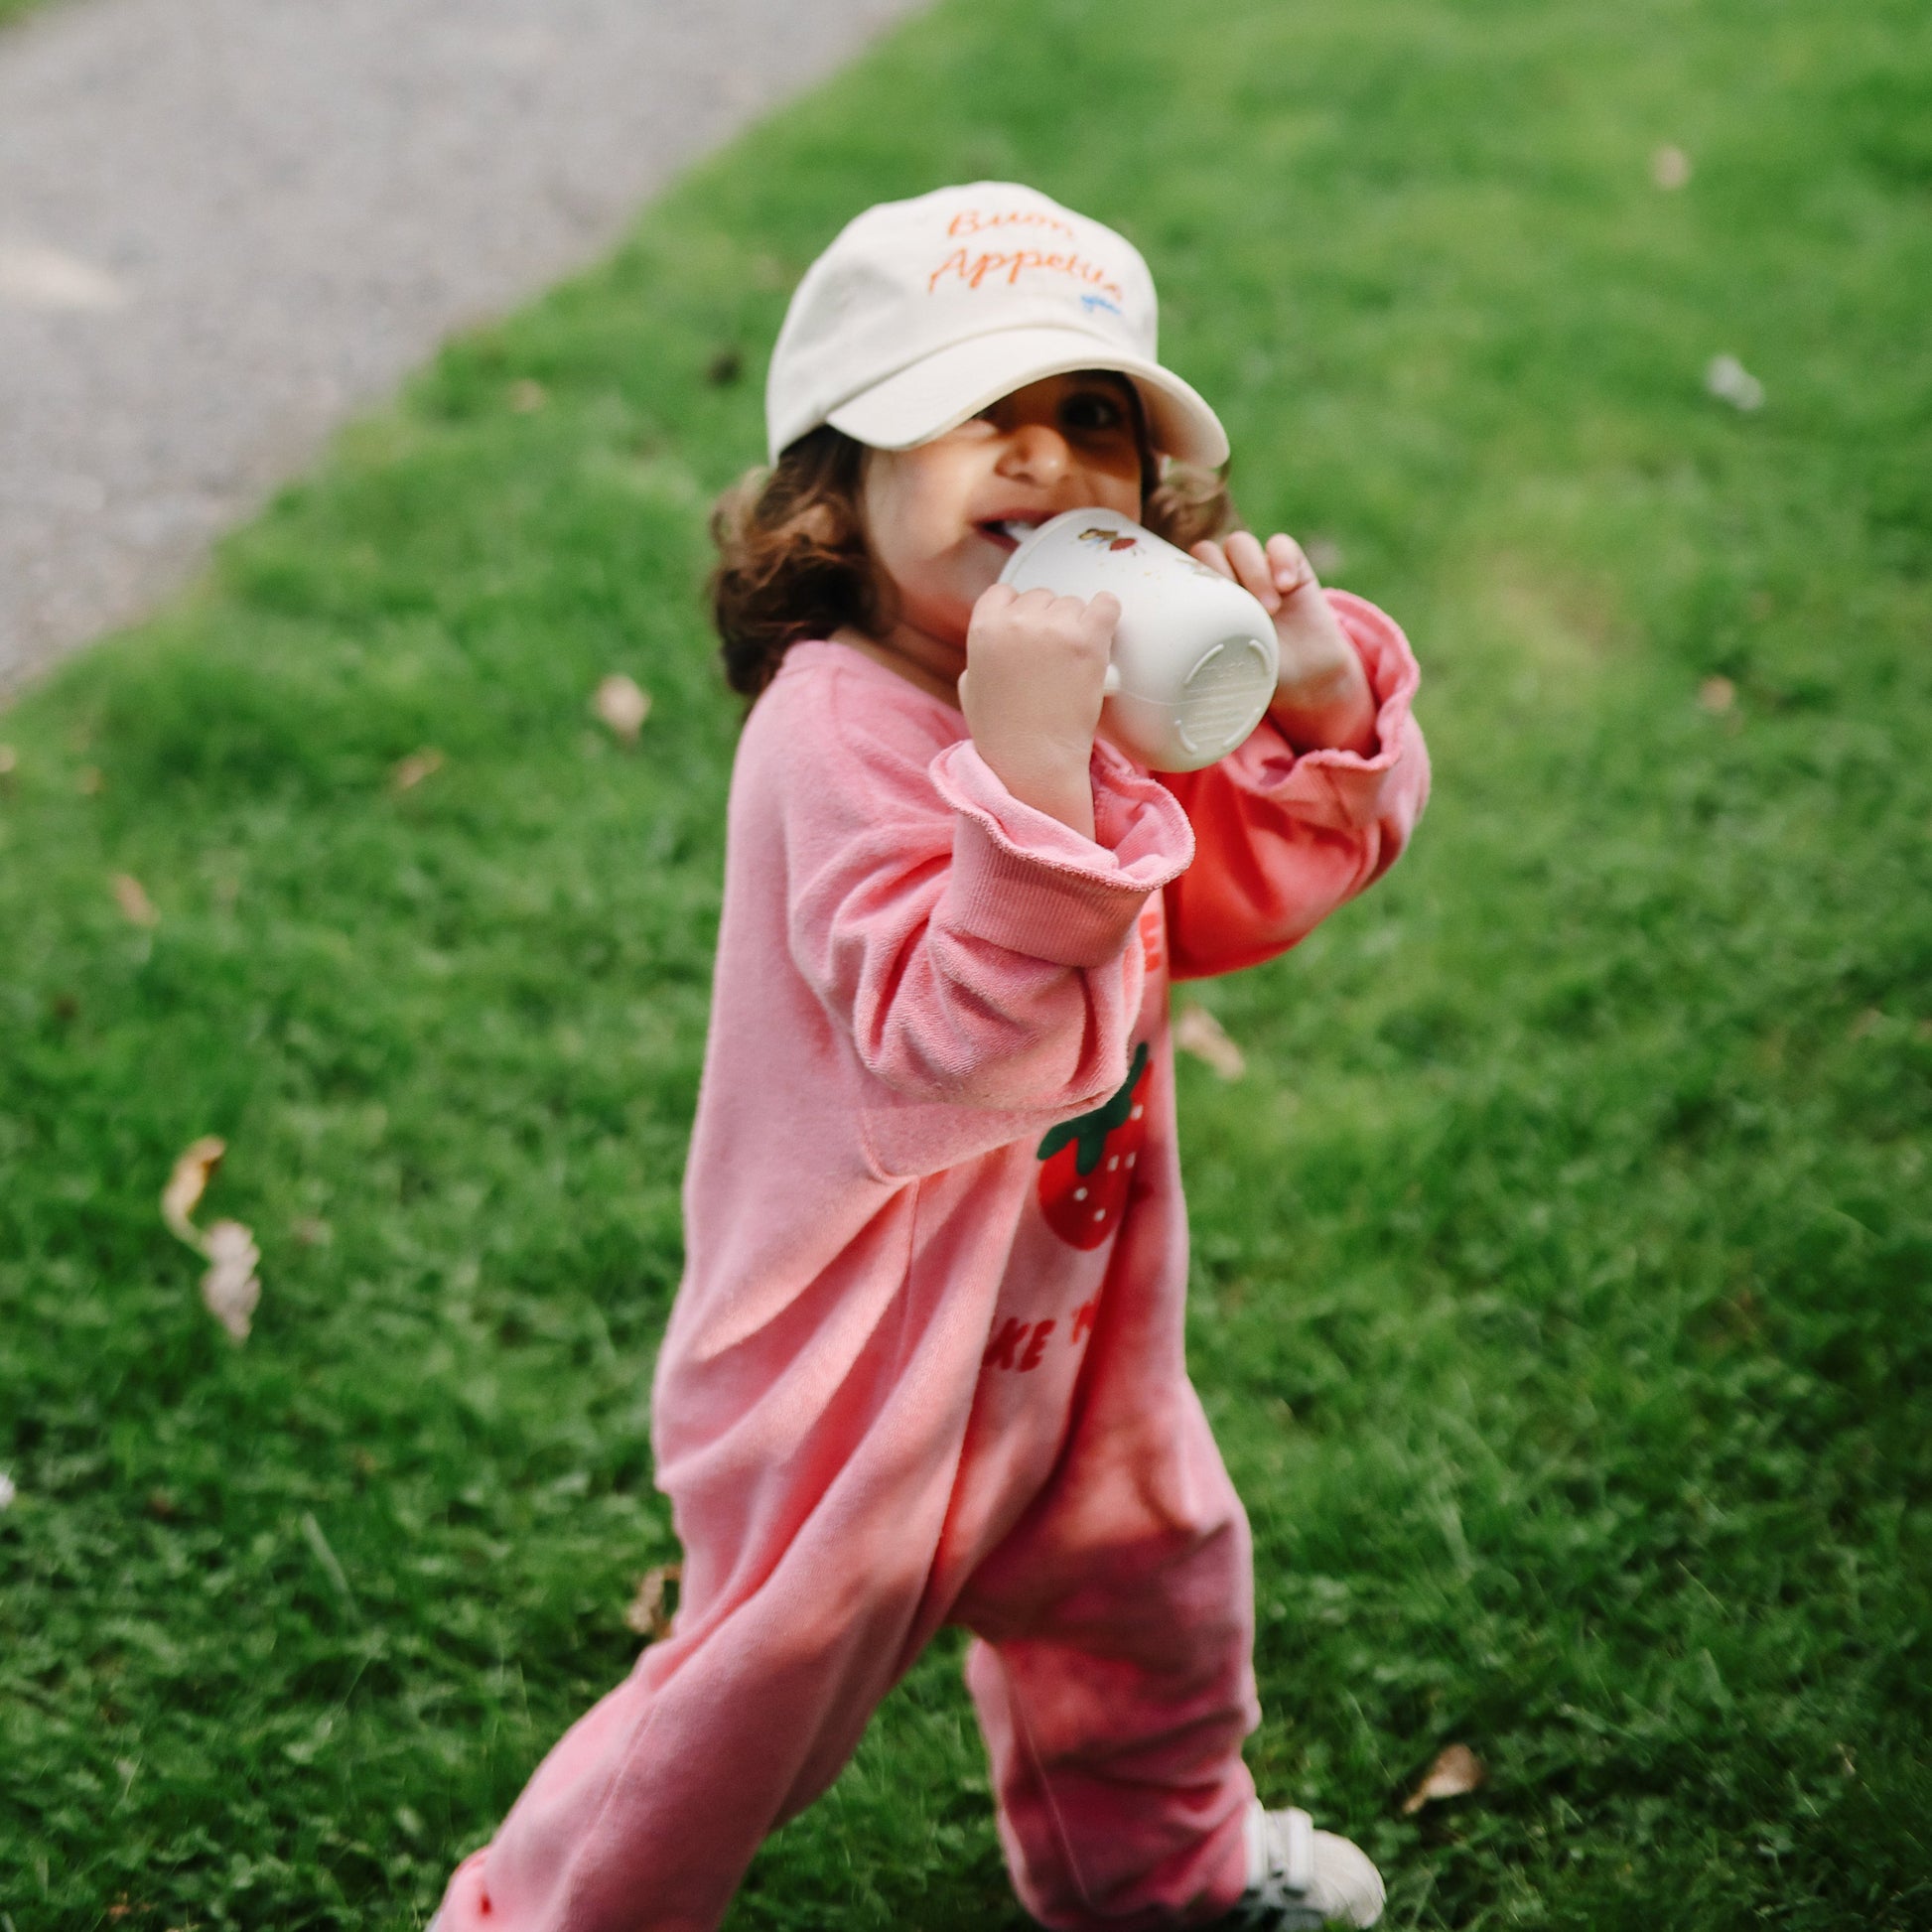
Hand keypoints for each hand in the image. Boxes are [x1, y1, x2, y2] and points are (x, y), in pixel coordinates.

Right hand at [957, 583, 1118, 840]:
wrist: (1032, 761)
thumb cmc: (1000, 734)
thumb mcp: (971, 686)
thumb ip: (981, 654)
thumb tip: (995, 643)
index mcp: (984, 627)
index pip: (1003, 593)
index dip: (1017, 611)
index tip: (1028, 632)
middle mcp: (1016, 620)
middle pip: (1041, 597)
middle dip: (1049, 620)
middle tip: (1057, 655)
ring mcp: (1053, 628)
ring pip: (1073, 604)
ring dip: (1077, 625)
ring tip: (1076, 660)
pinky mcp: (1087, 640)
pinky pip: (1106, 605)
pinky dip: (1107, 613)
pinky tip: (1105, 629)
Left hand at [1190, 531, 1376, 754]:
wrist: (1307, 680)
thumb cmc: (1258, 678)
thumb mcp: (1224, 673)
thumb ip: (1199, 665)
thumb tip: (1159, 687)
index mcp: (1202, 603)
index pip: (1181, 571)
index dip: (1184, 578)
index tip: (1198, 608)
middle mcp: (1227, 581)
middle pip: (1208, 551)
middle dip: (1220, 575)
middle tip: (1239, 610)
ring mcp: (1257, 569)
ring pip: (1240, 544)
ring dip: (1252, 570)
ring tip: (1269, 607)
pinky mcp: (1291, 566)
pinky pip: (1281, 544)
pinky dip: (1282, 559)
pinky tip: (1288, 585)